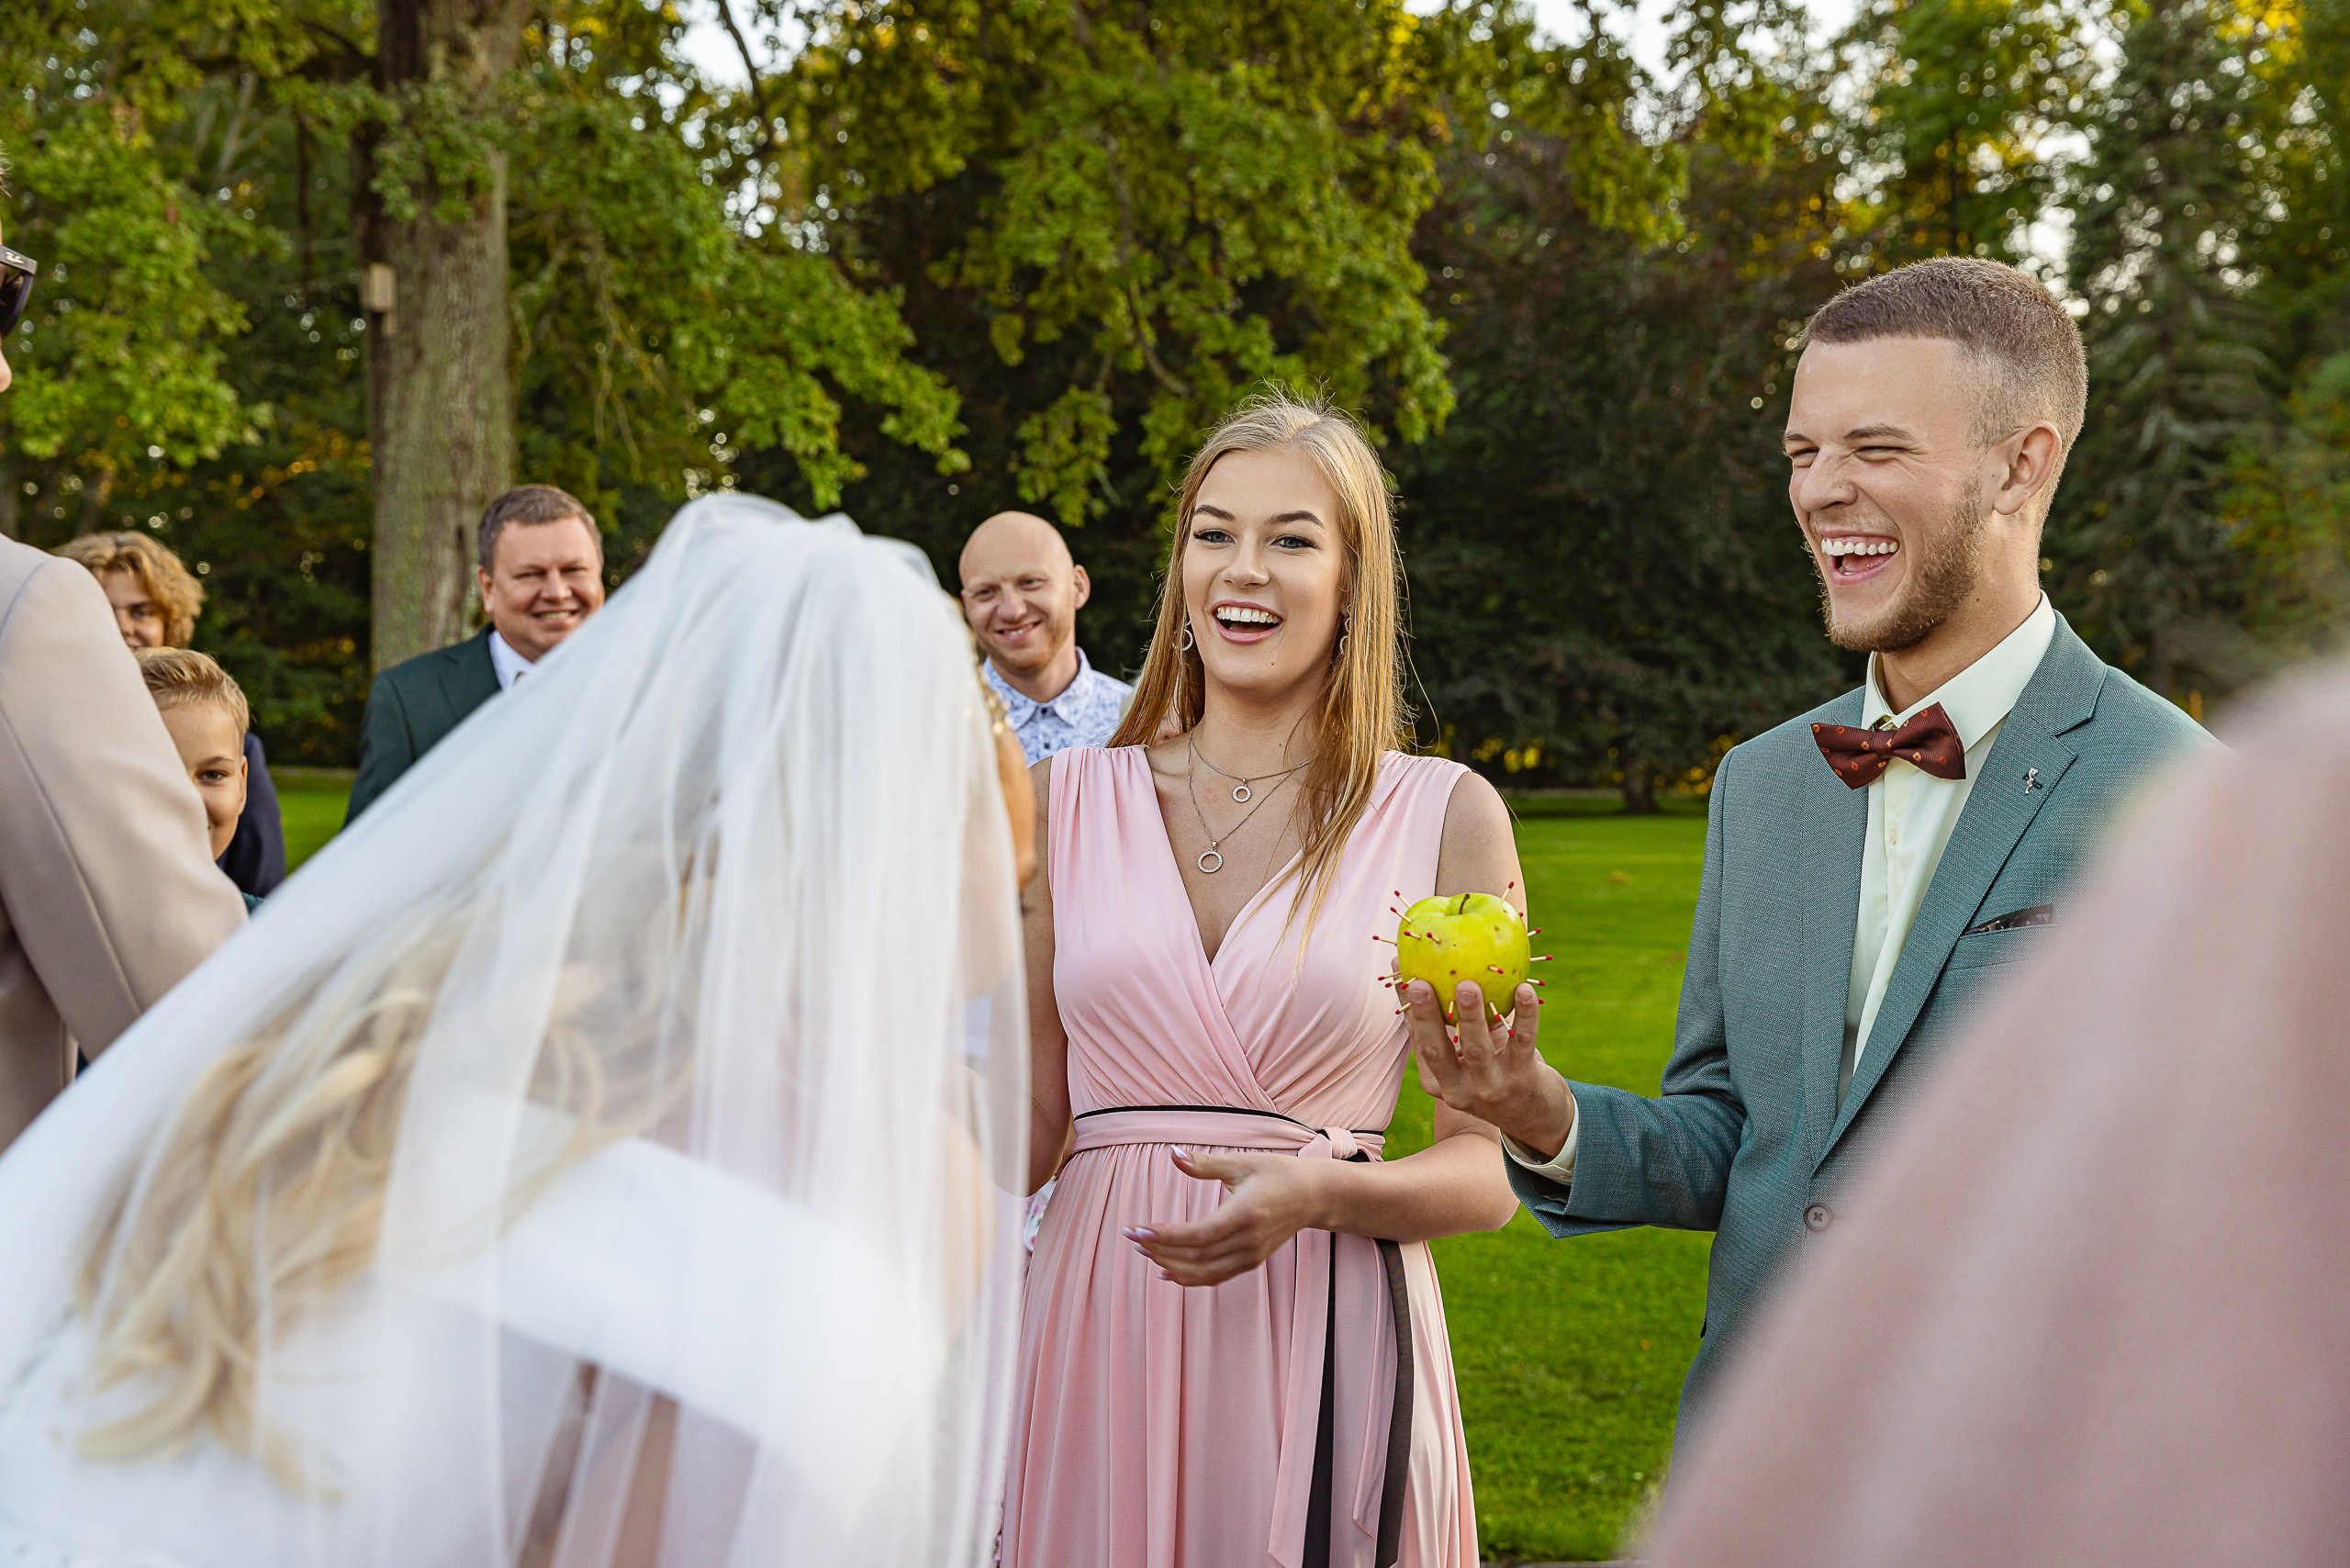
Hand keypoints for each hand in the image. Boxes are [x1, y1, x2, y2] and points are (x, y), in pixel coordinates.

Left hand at [1123, 1147, 1329, 1286]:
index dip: (1164, 1236)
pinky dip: (1190, 1278)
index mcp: (1245, 1214)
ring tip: (1144, 1253)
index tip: (1136, 1230)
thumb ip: (1205, 1164)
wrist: (1314, 1196)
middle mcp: (1249, 1241)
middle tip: (1131, 1239)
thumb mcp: (1242, 1163)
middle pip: (1196, 1257)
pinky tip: (1167, 1272)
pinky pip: (1216, 1277)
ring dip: (1170, 1265)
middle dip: (1159, 1250)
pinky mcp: (1251, 1261)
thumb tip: (1172, 1154)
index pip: (1197, 1235)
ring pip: (1204, 1273)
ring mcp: (1251, 1255)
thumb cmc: (1278, 1173)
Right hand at [1409, 979, 1575, 1160]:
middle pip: (1437, 1050)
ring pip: (1477, 1050)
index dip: (1408, 1006)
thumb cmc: (1492, 1074)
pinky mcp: (1523, 1080)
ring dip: (1471, 1016)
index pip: (1418, 1040)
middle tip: (1419, 983)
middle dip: (1426, 1016)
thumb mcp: (1463, 1060)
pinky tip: (1523, 989)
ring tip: (1467, 985)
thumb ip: (1448, 1027)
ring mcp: (1491, 1087)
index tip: (1401, 971)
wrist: (1534, 1118)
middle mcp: (1459, 1090)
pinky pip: (1523, 1042)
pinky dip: (1525, 1015)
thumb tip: (1424, 973)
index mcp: (1437, 1082)